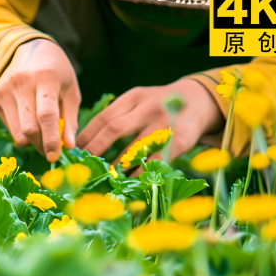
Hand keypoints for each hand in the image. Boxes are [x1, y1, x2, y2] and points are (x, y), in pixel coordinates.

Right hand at [0, 39, 80, 161]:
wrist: (30, 50)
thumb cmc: (57, 73)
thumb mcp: (71, 91)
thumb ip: (70, 119)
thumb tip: (68, 146)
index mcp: (45, 78)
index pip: (46, 115)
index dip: (50, 139)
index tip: (54, 156)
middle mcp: (20, 83)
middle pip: (28, 128)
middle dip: (41, 145)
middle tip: (51, 150)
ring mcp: (4, 90)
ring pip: (17, 132)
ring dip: (32, 142)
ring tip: (43, 134)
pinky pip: (10, 127)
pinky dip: (22, 132)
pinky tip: (29, 119)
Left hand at [76, 79, 224, 161]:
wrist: (199, 99)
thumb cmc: (159, 105)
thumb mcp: (138, 101)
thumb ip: (117, 115)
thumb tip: (87, 143)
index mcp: (133, 97)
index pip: (103, 117)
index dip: (86, 135)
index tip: (75, 150)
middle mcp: (147, 108)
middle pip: (114, 128)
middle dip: (95, 148)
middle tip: (85, 164)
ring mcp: (164, 123)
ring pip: (134, 147)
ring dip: (116, 164)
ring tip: (104, 174)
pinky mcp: (178, 141)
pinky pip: (154, 161)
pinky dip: (140, 171)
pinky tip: (130, 178)